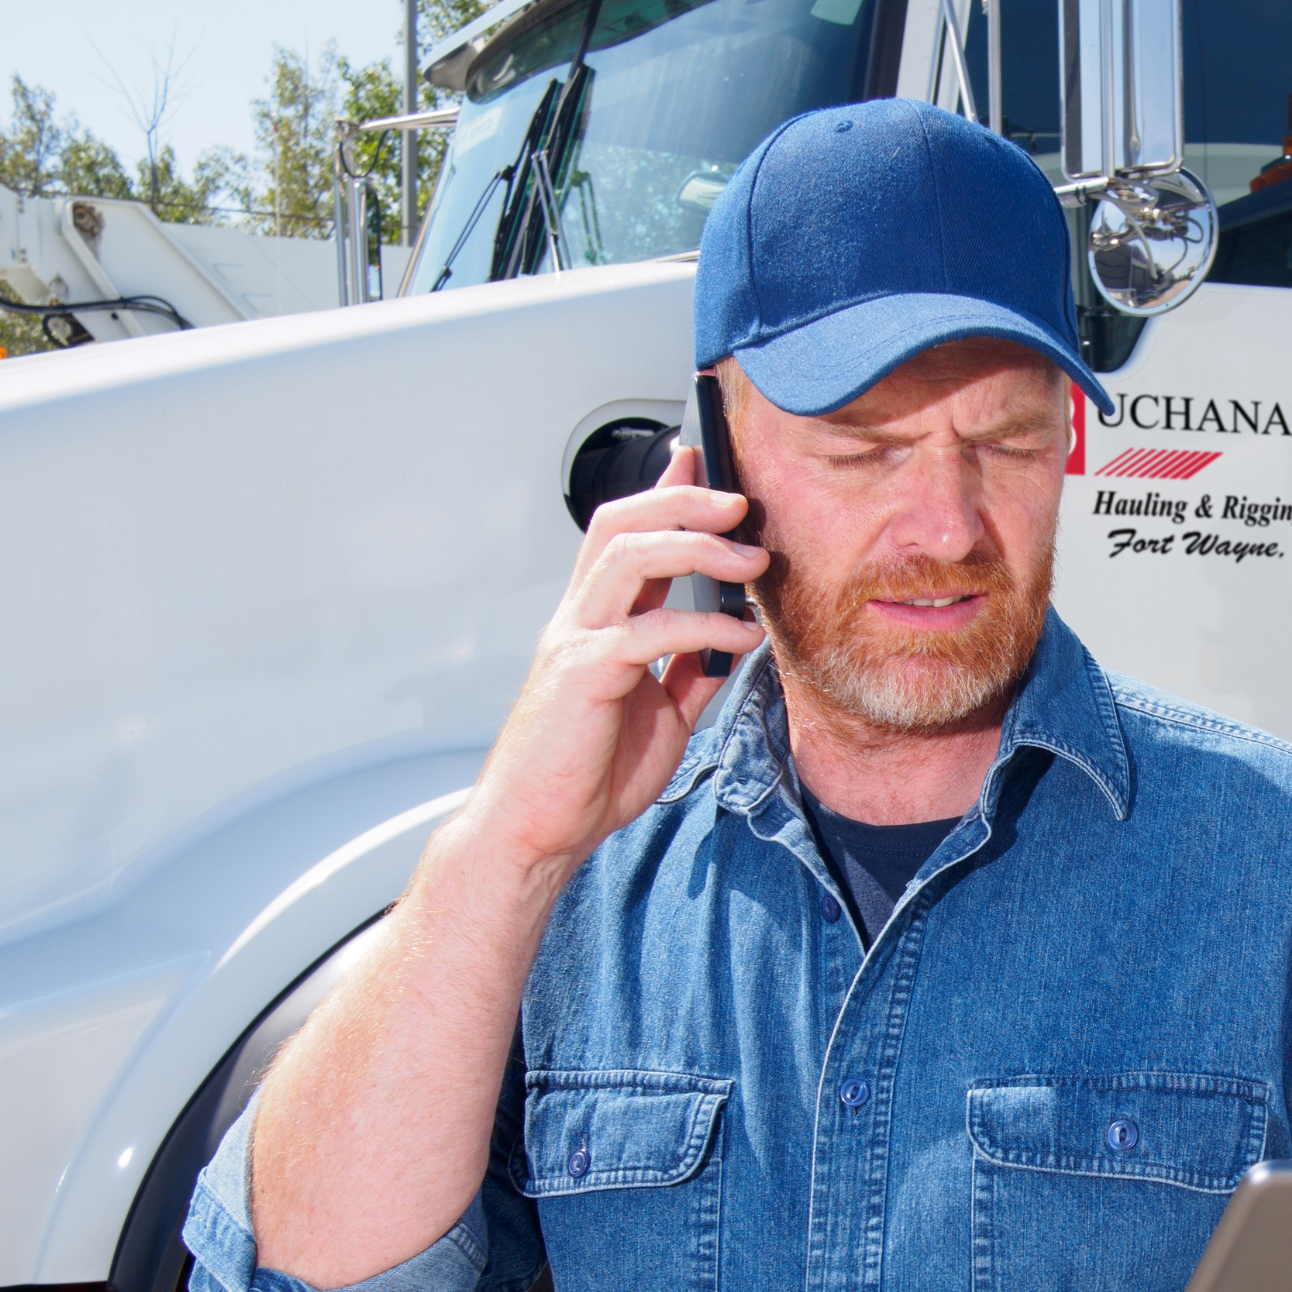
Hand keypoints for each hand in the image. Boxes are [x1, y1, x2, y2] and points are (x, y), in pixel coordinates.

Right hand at [464, 446, 767, 871]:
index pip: (625, 536)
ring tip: (751, 558)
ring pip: (626, 557)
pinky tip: (742, 633)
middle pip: (620, 525)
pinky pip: (648, 630)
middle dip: (682, 501)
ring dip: (696, 546)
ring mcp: (575, 642)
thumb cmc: (588, 775)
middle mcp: (579, 620)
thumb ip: (689, 673)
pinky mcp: (582, 676)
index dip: (663, 492)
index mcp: (596, 622)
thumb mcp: (661, 716)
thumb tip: (731, 644)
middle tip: (741, 501)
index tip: (701, 460)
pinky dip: (703, 623)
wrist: (541, 830)